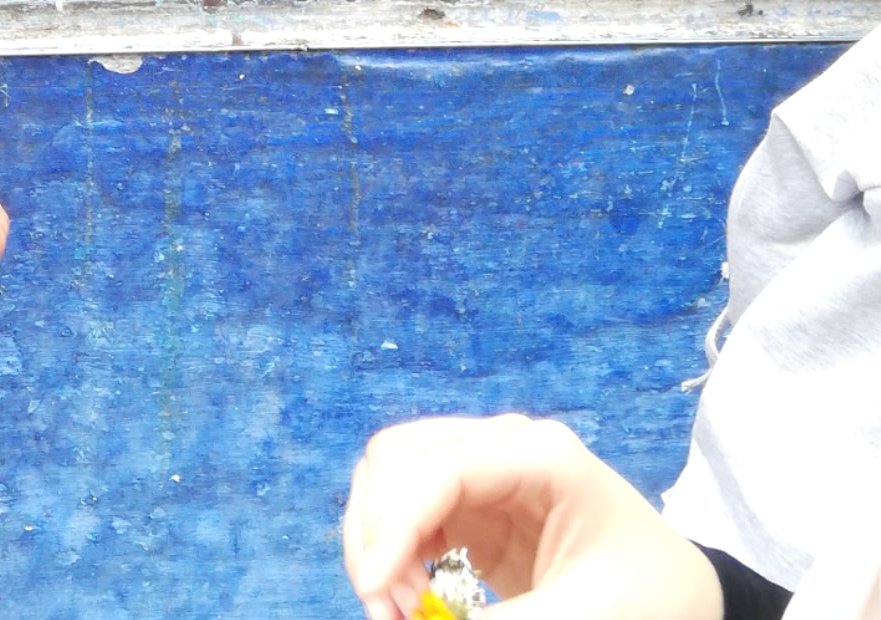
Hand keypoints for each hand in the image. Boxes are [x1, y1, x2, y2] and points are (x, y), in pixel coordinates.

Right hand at [343, 414, 723, 619]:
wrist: (674, 593)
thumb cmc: (648, 596)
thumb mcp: (586, 616)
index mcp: (543, 456)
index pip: (441, 466)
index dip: (394, 523)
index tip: (375, 592)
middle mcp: (503, 447)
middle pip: (398, 457)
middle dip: (378, 533)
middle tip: (390, 611)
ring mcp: (482, 472)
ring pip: (389, 479)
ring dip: (378, 543)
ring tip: (402, 610)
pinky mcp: (470, 506)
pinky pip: (404, 513)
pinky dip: (391, 556)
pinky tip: (412, 601)